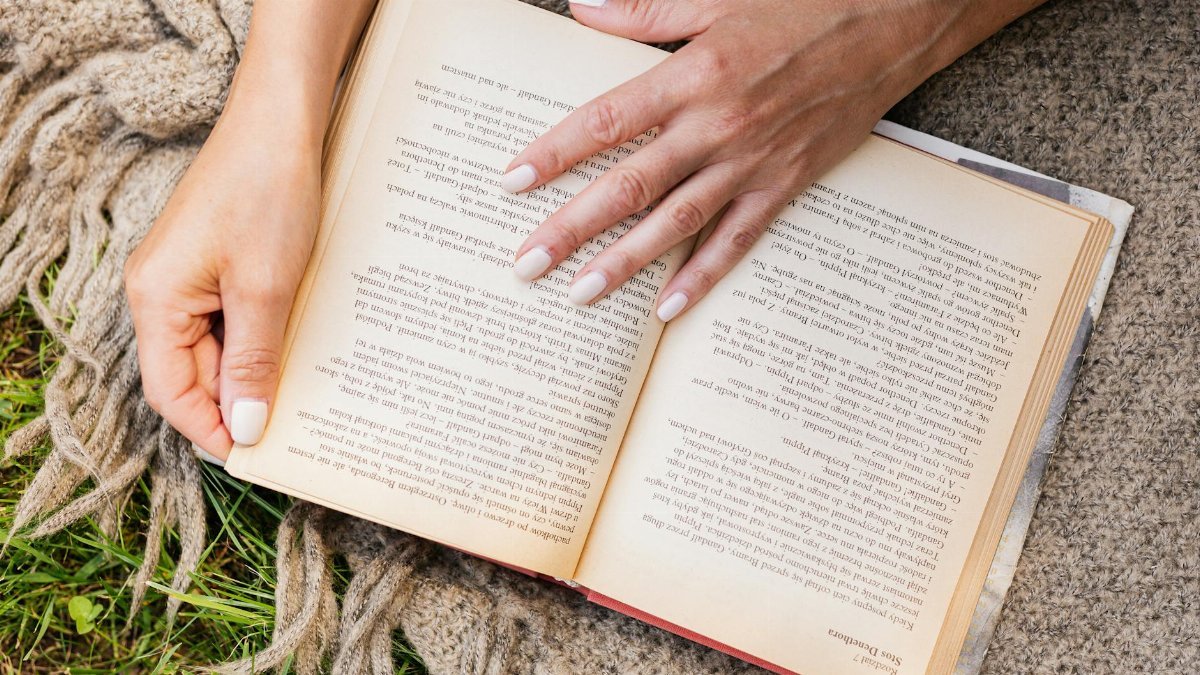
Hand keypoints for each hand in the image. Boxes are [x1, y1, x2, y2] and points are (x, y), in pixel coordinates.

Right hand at [124, 0, 374, 459]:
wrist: (281, 122)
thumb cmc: (268, 195)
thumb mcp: (266, 291)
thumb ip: (253, 363)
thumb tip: (242, 427)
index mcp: (156, 300)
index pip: (169, 392)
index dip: (209, 430)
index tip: (256, 455)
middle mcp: (160, 290)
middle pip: (191, 373)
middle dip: (237, 401)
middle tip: (292, 427)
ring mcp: (187, 275)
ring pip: (216, 347)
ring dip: (256, 369)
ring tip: (304, 387)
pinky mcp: (215, 260)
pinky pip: (231, 317)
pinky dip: (262, 337)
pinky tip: (298, 346)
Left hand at [505, 0, 1014, 320]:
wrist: (893, 24)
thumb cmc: (804, 5)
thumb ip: (646, 10)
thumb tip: (583, 8)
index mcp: (692, 75)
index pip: (605, 122)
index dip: (553, 154)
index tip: (510, 182)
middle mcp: (716, 126)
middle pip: (629, 186)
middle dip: (571, 228)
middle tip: (526, 264)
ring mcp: (751, 162)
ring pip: (675, 223)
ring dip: (624, 263)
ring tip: (578, 295)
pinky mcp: (785, 185)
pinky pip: (737, 240)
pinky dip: (702, 274)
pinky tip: (668, 307)